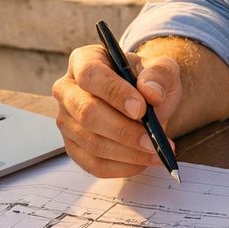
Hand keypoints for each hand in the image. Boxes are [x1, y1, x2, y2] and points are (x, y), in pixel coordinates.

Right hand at [52, 44, 181, 177]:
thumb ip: (159, 76)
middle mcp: (67, 90)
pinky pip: (94, 163)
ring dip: (128, 152)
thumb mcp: (162, 69)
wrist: (146, 101)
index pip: (90, 75)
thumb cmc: (148, 81)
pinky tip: (144, 162)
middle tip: (153, 141)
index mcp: (84, 61)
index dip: (115, 93)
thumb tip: (151, 93)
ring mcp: (66, 120)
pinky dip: (122, 167)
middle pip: (86, 113)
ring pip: (91, 142)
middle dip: (123, 131)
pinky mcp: (74, 147)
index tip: (141, 109)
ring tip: (156, 151)